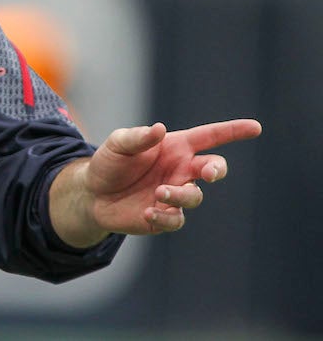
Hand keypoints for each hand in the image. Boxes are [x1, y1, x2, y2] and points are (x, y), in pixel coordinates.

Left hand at [61, 119, 261, 242]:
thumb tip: (159, 129)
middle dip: (217, 169)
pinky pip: (176, 220)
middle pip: (213, 168)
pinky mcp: (164, 217)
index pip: (210, 137)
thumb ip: (138, 137)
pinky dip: (165, 216)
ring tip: (159, 192)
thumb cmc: (109, 163)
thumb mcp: (118, 144)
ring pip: (195, 196)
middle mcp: (181, 170)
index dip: (233, 131)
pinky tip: (147, 211)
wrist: (92, 193)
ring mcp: (175, 194)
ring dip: (181, 194)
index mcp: (175, 147)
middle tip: (208, 172)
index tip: (256, 127)